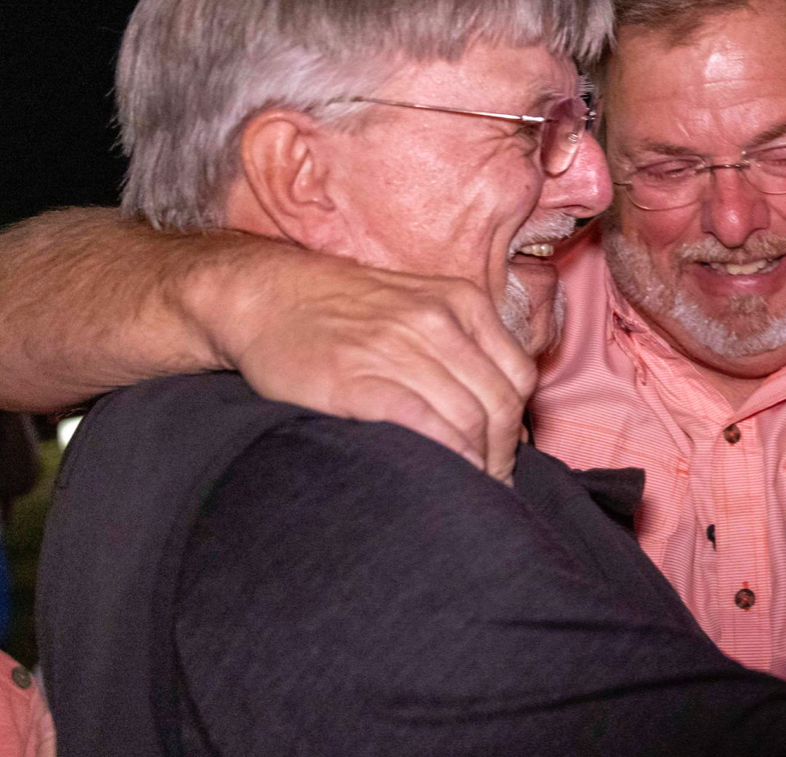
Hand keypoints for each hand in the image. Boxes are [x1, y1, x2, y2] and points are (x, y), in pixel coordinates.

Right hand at [204, 252, 535, 481]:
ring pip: (468, 418)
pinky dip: (444, 456)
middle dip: (503, 455)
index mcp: (462, 302)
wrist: (265, 296)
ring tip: (467, 489)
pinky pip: (423, 424)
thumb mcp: (422, 305)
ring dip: (476, 464)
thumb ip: (466, 346)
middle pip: (499, 403)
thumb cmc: (347, 312)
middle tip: (491, 485)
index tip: (506, 456)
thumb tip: (507, 417)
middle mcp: (437, 321)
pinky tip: (443, 476)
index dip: (520, 426)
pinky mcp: (357, 380)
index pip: (519, 376)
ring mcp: (397, 348)